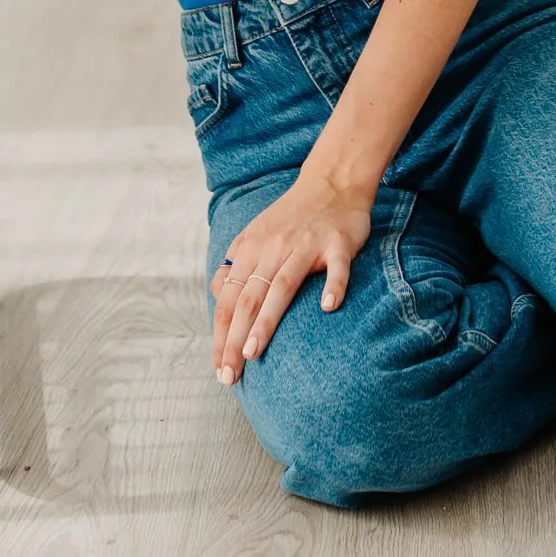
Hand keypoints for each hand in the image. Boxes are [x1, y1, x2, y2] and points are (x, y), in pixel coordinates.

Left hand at [210, 172, 372, 382]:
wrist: (331, 181)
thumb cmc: (291, 216)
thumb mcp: (254, 235)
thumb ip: (235, 265)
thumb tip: (218, 296)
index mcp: (250, 248)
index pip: (229, 299)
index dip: (221, 335)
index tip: (219, 368)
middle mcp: (273, 247)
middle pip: (248, 297)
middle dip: (234, 338)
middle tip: (229, 375)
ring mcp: (306, 245)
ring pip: (281, 285)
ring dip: (265, 320)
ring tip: (253, 352)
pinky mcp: (337, 243)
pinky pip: (336, 267)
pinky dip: (333, 285)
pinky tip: (329, 307)